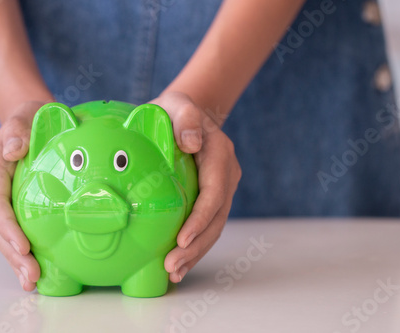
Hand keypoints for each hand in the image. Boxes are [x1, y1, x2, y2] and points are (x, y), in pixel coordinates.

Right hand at [0, 101, 47, 290]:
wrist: (32, 121)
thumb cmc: (33, 117)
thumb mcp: (27, 115)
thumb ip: (19, 130)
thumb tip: (12, 150)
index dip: (7, 227)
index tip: (23, 247)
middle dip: (12, 253)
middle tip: (31, 275)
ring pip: (2, 234)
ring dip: (16, 260)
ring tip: (31, 281)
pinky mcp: (11, 205)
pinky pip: (12, 231)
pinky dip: (21, 252)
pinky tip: (33, 270)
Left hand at [150, 92, 241, 282]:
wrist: (185, 116)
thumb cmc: (176, 111)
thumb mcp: (178, 105)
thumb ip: (185, 119)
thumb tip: (191, 143)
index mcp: (220, 154)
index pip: (214, 192)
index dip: (200, 218)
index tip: (182, 240)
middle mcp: (226, 174)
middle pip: (216, 217)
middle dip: (197, 246)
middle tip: (172, 266)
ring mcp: (222, 188)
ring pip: (214, 226)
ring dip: (196, 252)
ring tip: (174, 271)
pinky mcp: (212, 197)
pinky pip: (207, 224)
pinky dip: (195, 245)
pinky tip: (179, 263)